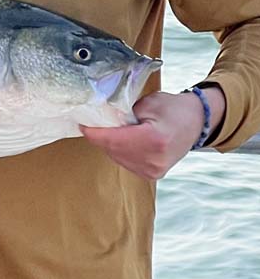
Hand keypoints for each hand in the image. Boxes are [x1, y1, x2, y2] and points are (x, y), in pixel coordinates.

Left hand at [80, 86, 224, 179]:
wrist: (197, 122)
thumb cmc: (173, 109)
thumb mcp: (148, 103)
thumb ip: (124, 112)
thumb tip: (102, 119)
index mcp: (154, 140)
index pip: (113, 140)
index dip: (94, 133)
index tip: (82, 124)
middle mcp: (154, 160)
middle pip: (112, 150)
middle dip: (101, 136)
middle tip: (97, 121)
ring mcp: (154, 171)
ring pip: (117, 158)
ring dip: (111, 144)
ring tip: (116, 129)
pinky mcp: (153, 175)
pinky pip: (126, 163)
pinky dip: (121, 151)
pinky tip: (126, 140)